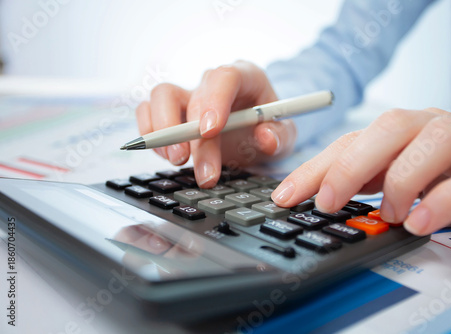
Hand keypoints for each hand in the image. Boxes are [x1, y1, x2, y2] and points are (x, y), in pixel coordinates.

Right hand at [135, 61, 295, 187]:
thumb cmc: (268, 129)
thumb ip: (280, 136)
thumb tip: (266, 138)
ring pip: (161, 96)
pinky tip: (167, 156)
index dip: (215, 100)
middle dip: (191, 135)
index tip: (210, 131)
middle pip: (193, 95)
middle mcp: (214, 83)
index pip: (225, 77)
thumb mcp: (284, 136)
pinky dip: (150, 133)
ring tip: (177, 161)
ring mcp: (190, 95)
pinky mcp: (171, 111)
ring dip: (163, 131)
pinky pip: (148, 112)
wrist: (254, 136)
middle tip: (197, 167)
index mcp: (246, 77)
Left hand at [272, 108, 450, 235]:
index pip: (350, 141)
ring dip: (402, 181)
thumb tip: (319, 199)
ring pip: (436, 141)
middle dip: (350, 165)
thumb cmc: (449, 174)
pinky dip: (444, 201)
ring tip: (391, 214)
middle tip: (327, 202)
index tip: (284, 196)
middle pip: (389, 128)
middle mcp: (432, 127)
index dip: (314, 167)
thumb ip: (366, 182)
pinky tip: (421, 223)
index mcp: (402, 131)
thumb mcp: (398, 176)